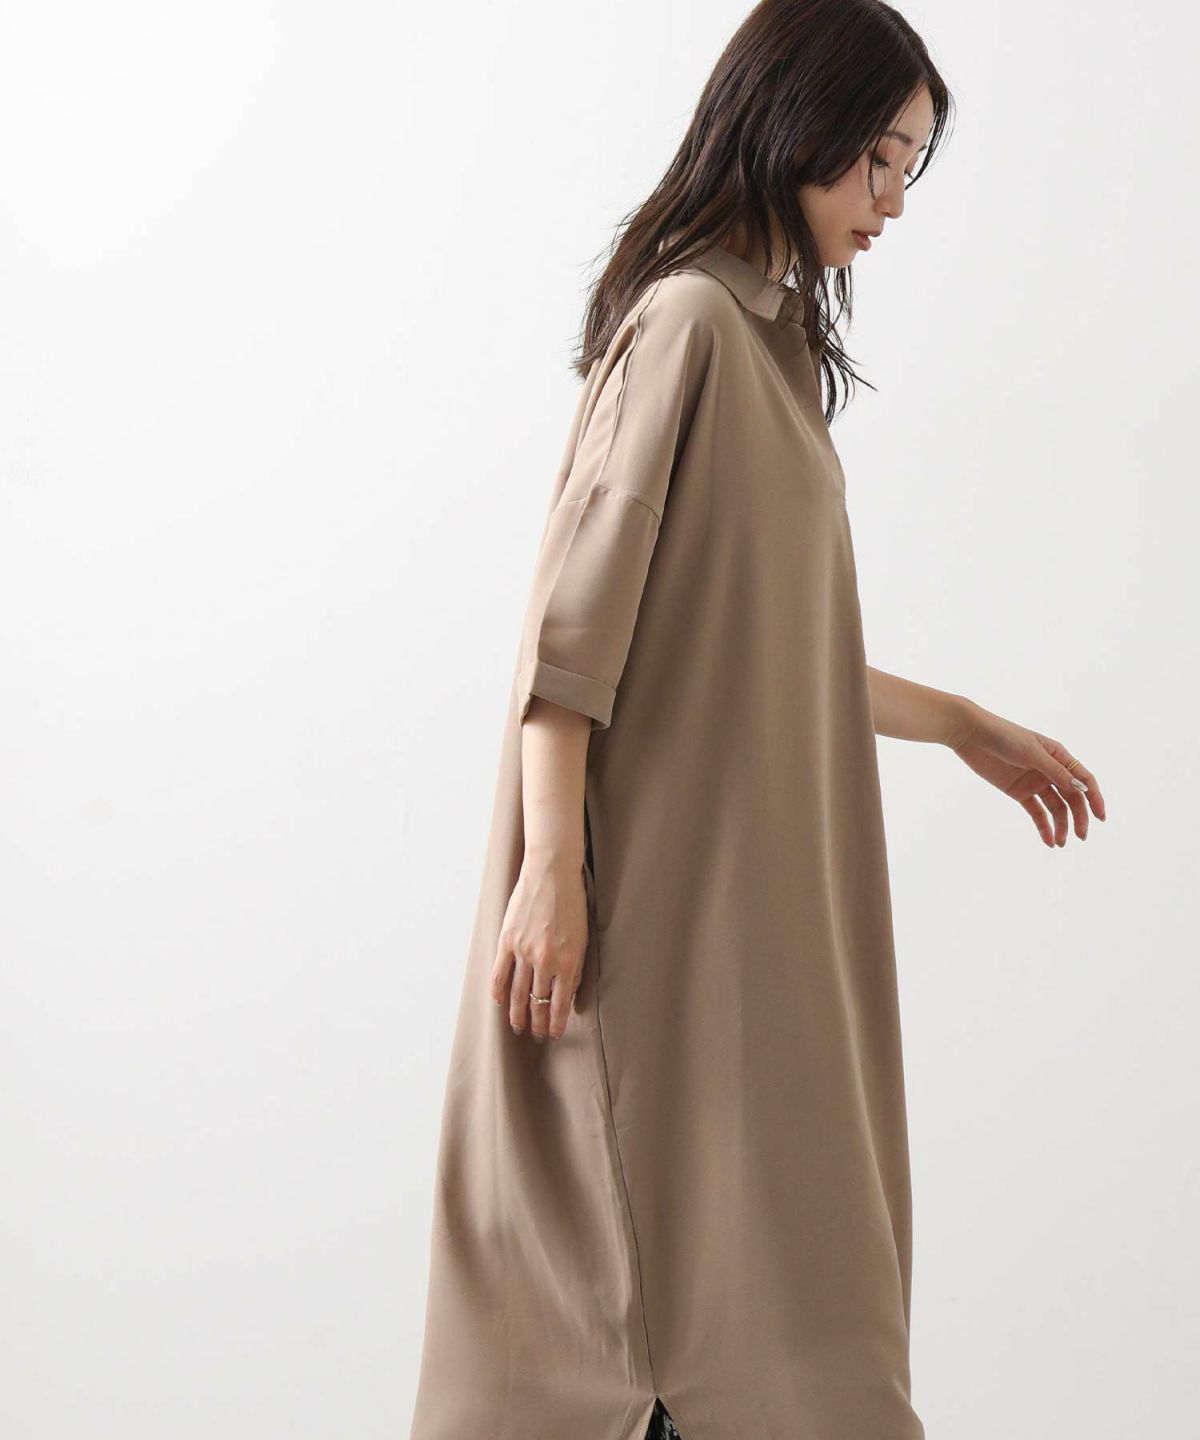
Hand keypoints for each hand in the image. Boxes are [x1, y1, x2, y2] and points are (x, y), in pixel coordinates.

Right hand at [490, 851, 587, 1040]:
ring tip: (518, 1027)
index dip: (557, 1023)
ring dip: (517, 1014)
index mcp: (568, 961)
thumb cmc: (572, 904)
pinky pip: (500, 972)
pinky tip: (500, 1002)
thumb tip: (569, 995)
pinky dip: (499, 991)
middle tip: (537, 1036)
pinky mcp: (508, 940)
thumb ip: (575, 968)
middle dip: (538, 1023)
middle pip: (538, 1002)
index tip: (554, 1034)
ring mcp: (524, 951)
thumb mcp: (582, 939)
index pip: (561, 1004)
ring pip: (517, 992)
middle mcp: (545, 960)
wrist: (552, 873)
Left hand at [946, 697, 1106, 846]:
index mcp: (1059, 756)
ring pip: (1055, 808)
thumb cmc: (1004, 736)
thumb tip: (1080, 788)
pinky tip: (1049, 841)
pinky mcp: (1019, 792)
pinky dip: (1043, 826)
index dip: (1094, 798)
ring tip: (1061, 843)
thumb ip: (1054, 771)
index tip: (1100, 817)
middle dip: (1078, 817)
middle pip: (1072, 797)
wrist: (972, 735)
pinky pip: (1036, 812)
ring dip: (1061, 825)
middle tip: (1081, 836)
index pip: (1084, 780)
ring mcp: (1035, 782)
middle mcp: (1050, 770)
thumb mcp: (1031, 753)